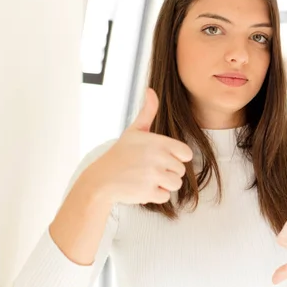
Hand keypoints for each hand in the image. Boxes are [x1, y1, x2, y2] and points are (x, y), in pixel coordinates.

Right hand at [76, 88, 192, 204]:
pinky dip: (154, 195)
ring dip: (163, 184)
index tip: (161, 158)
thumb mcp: (134, 130)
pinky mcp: (148, 192)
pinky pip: (165, 197)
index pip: (186, 153)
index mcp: (158, 142)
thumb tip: (150, 90)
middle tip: (148, 169)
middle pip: (180, 171)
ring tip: (145, 178)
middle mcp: (158, 157)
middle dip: (167, 172)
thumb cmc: (120, 154)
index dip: (175, 158)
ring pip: (175, 184)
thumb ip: (147, 111)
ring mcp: (153, 175)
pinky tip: (140, 187)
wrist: (101, 179)